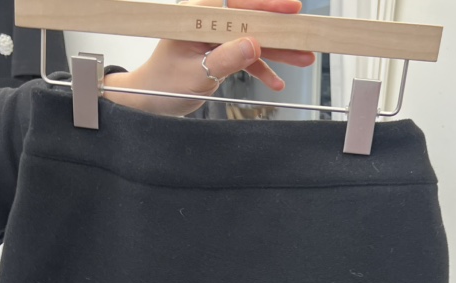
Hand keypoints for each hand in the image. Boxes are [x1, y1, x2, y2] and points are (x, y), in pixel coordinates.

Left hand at [103, 0, 315, 115]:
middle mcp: (209, 21)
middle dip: (281, 28)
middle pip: (252, 19)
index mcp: (198, 15)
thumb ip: (225, 59)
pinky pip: (245, 57)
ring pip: (254, 39)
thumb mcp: (196, 74)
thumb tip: (254, 45)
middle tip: (306, 33)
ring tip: (305, 58)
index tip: (292, 7)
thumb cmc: (163, 84)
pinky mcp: (220, 53)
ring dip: (279, 51)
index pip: (238, 3)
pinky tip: (277, 82)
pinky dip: (261, 70)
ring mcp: (216, 37)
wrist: (149, 100)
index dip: (267, 3)